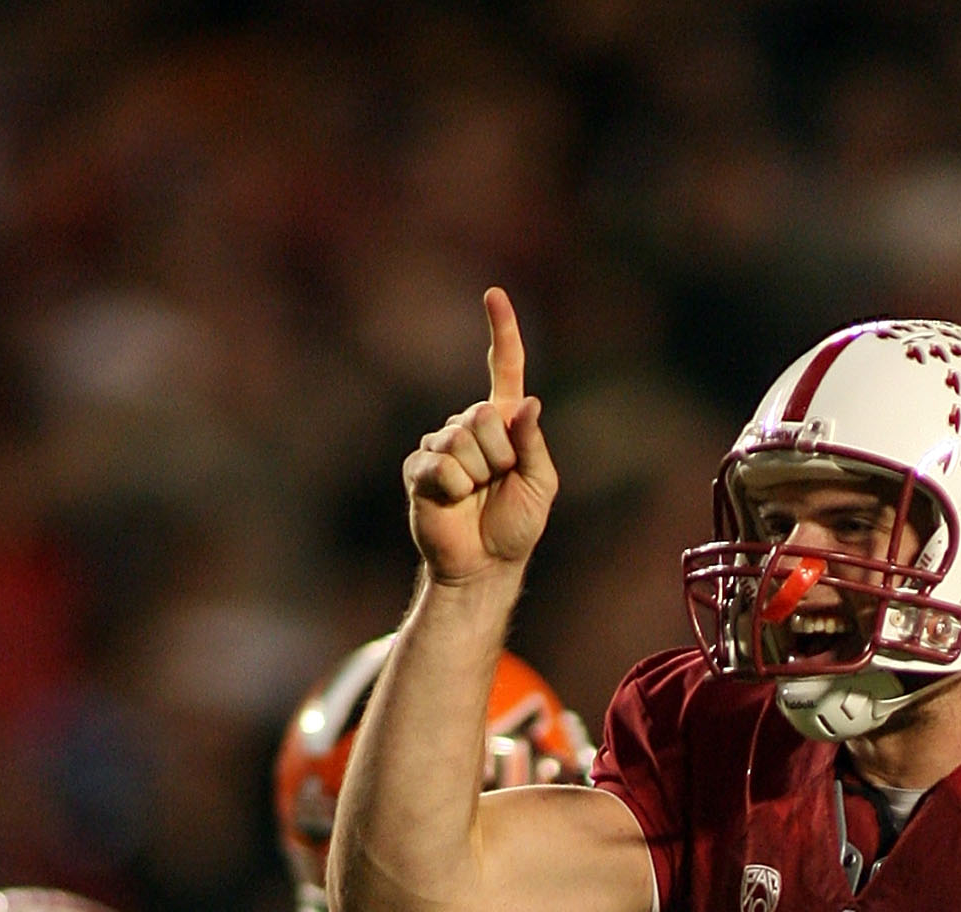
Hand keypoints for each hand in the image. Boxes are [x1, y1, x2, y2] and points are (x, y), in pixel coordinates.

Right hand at [403, 288, 558, 586]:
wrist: (484, 567)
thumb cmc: (515, 527)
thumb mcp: (540, 485)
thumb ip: (533, 444)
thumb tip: (528, 403)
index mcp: (503, 424)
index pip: (504, 369)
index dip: (502, 332)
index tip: (494, 295)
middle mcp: (469, 426)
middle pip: (483, 416)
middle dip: (498, 456)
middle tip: (496, 485)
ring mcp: (441, 445)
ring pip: (461, 441)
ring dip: (477, 476)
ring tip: (475, 497)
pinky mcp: (419, 468)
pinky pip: (439, 464)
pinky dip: (453, 487)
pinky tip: (453, 501)